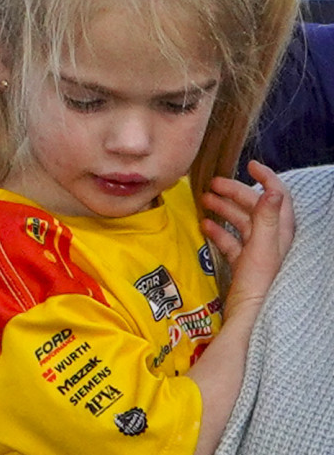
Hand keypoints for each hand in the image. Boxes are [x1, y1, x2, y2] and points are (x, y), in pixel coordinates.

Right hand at [203, 161, 293, 311]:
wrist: (248, 320)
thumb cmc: (258, 284)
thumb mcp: (262, 248)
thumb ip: (266, 217)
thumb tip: (272, 188)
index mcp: (281, 233)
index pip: (279, 197)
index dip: (267, 178)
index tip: (248, 164)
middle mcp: (272, 240)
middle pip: (255, 206)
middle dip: (235, 191)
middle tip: (212, 183)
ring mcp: (258, 253)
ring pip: (241, 222)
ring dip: (224, 209)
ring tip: (203, 201)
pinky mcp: (245, 266)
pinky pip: (231, 241)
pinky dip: (219, 231)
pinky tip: (204, 227)